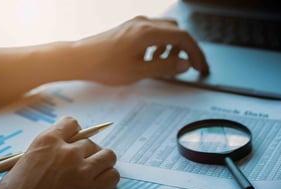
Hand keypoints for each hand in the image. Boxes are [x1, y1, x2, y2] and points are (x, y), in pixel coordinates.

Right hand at [0, 117, 119, 188]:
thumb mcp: (24, 163)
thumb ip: (46, 152)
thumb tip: (61, 150)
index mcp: (47, 141)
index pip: (72, 123)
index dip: (76, 132)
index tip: (77, 139)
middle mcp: (67, 152)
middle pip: (91, 142)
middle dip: (88, 152)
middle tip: (83, 163)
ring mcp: (82, 170)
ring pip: (107, 155)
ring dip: (103, 162)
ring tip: (97, 170)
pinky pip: (113, 175)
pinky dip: (109, 178)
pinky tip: (101, 183)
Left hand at [75, 16, 208, 84]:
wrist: (80, 59)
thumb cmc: (105, 66)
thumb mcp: (139, 72)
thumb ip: (164, 67)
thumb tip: (184, 64)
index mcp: (148, 33)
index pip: (183, 37)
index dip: (195, 53)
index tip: (200, 67)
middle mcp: (144, 24)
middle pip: (177, 31)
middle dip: (186, 49)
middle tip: (190, 66)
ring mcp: (136, 25)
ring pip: (166, 31)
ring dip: (172, 48)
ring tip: (167, 65)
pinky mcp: (130, 30)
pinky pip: (153, 34)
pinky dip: (160, 45)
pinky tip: (152, 59)